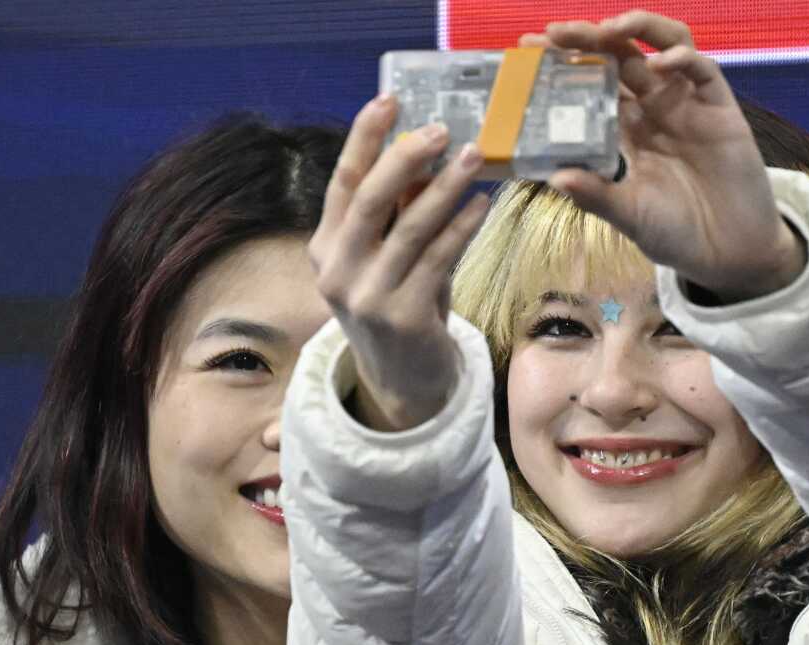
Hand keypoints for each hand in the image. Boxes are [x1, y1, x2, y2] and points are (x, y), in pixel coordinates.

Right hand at [309, 96, 488, 430]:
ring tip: (473, 156)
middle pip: (368, 200)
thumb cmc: (400, 306)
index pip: (342, 183)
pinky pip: (439, 259)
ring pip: (409, 228)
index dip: (363, 139)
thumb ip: (398, 216)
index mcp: (325, 248)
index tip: (388, 99)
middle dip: (405, 158)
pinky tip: (483, 204)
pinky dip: (462, 227)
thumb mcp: (388, 259)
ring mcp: (367, 298)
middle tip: (440, 128)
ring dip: (445, 187)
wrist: (403, 382)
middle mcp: (336, 271)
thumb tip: (428, 155)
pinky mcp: (402, 318)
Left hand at [522, 11, 803, 301]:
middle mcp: (655, 108)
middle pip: (621, 56)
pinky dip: (680, 59)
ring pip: (663, 46)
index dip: (565, 63)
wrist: (727, 253)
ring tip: (607, 29)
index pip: (592, 84)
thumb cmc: (674, 233)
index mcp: (626, 129)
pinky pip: (703, 70)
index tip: (528, 50)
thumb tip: (555, 177)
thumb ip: (596, 195)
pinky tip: (657, 64)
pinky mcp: (721, 109)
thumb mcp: (628, 216)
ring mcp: (688, 105)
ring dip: (637, 29)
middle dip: (589, 37)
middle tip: (555, 31)